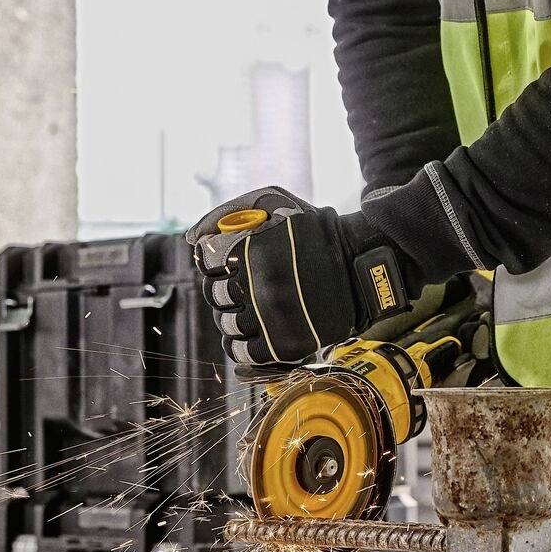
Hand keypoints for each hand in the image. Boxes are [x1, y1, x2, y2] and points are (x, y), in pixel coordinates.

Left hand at [187, 187, 410, 375]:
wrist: (359, 268)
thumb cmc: (314, 231)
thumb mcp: (274, 201)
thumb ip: (228, 212)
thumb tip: (192, 239)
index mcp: (253, 251)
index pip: (208, 262)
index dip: (214, 261)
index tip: (228, 262)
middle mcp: (260, 287)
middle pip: (215, 294)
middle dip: (223, 287)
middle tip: (241, 284)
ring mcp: (271, 318)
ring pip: (226, 323)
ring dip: (232, 314)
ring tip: (250, 305)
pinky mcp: (283, 344)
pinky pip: (241, 350)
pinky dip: (240, 341)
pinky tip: (251, 328)